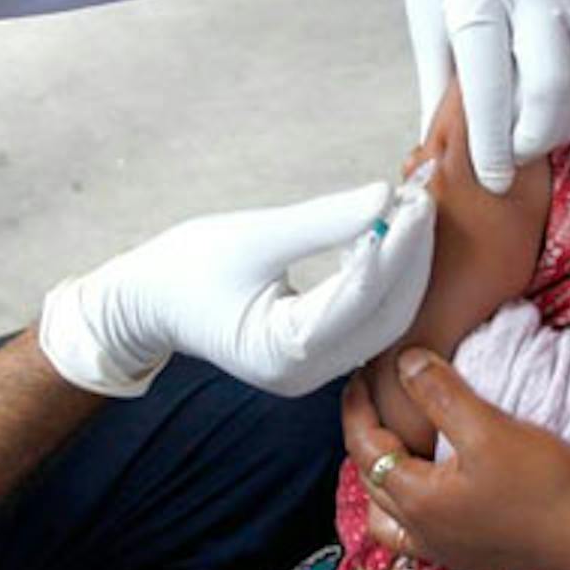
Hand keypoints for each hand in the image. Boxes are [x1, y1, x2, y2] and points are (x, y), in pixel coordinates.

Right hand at [39, 181, 435, 398]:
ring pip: (383, 320)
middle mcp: (306, 373)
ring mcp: (313, 371)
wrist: (145, 304)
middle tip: (424, 199)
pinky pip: (366, 321)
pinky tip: (391, 239)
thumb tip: (385, 197)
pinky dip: (384, 281)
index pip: (362, 295)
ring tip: (413, 212)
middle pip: (386, 314)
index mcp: (285, 350)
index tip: (417, 198)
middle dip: (412, 257)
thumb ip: (323, 221)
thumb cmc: (185, 268)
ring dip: (404, 268)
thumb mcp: (254, 236)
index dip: (398, 246)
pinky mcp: (315, 356)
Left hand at [347, 350, 569, 569]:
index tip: (359, 375)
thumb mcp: (488, 428)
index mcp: (416, 500)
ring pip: (388, 514)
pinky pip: (414, 533)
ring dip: (381, 479)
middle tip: (372, 399)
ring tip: (395, 447)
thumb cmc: (543, 483)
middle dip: (364, 437)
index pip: (364, 447)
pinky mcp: (466, 556)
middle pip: (369, 480)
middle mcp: (419, 532)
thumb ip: (440, 393)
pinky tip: (429, 490)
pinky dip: (407, 507)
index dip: (356, 407)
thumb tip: (403, 361)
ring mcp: (442, 550)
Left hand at [383, 0, 569, 192]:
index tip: (492, 179)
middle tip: (513, 157)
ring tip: (540, 134)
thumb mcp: (427, 30)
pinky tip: (569, 112)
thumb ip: (440, 94)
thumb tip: (443, 160)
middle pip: (552, 85)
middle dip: (535, 138)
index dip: (492, 142)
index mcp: (476, 0)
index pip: (490, 85)